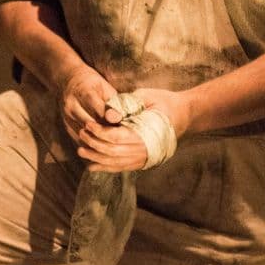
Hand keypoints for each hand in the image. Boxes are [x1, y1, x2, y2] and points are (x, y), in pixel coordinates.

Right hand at [58, 64, 116, 141]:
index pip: (98, 109)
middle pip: (91, 124)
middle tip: (123, 137)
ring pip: (85, 135)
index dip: (112, 118)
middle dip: (108, 131)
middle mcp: (71, 104)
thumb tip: (120, 118)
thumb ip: (112, 102)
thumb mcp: (104, 87)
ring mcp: (66, 117)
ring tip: (115, 142)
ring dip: (100, 139)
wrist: (69, 81)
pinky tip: (104, 145)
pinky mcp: (66, 126)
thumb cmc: (93, 84)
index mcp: (82, 91)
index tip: (124, 124)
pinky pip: (80, 140)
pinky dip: (92, 145)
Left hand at [77, 86, 191, 171]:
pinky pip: (122, 167)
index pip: (117, 137)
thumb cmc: (163, 102)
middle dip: (94, 144)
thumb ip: (127, 104)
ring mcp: (145, 158)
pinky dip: (106, 167)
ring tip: (80, 151)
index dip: (100, 132)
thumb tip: (108, 112)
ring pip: (116, 163)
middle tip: (81, 134)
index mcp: (146, 134)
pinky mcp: (142, 161)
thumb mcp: (146, 97)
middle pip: (113, 152)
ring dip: (96, 158)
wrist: (183, 114)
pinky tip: (92, 166)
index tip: (88, 124)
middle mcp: (146, 150)